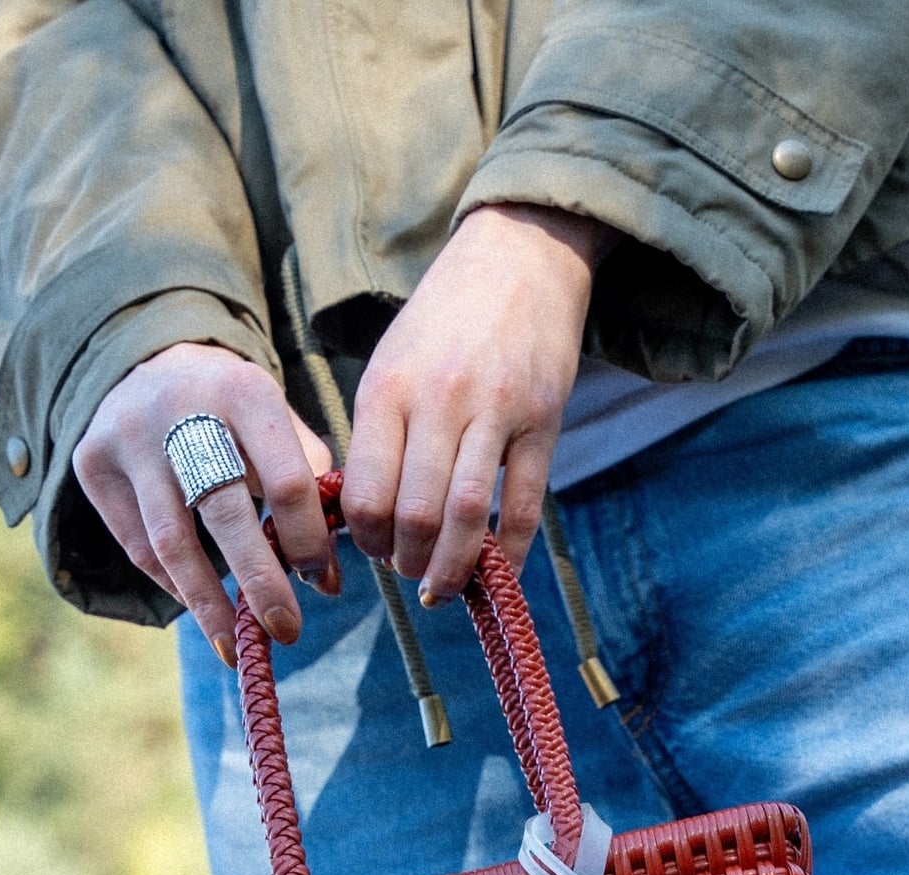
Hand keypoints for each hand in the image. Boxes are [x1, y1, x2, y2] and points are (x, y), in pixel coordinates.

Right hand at [73, 342, 336, 662]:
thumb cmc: (233, 412)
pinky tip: (200, 607)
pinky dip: (173, 584)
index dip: (307, 539)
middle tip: (288, 631)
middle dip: (260, 581)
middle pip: (224, 512)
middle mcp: (181, 409)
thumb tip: (326, 578)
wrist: (147, 363)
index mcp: (244, 391)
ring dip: (207, 603)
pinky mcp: (92, 463)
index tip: (323, 581)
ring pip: (170, 540)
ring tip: (235, 647)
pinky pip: (138, 545)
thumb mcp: (277, 425)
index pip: (285, 479)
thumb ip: (309, 489)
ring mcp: (129, 437)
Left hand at [341, 204, 609, 604]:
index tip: (374, 549)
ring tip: (442, 585)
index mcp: (389, 389)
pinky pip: (525, 506)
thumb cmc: (444, 319)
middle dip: (407, 561)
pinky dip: (509, 552)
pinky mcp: (543, 420)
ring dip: (451, 568)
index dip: (366, 539)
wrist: (519, 254)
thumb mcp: (392, 363)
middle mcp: (439, 400)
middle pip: (416, 514)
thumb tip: (365, 515)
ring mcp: (495, 411)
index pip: (366, 493)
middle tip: (409, 570)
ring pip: (467, 516)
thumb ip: (378, 434)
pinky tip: (496, 574)